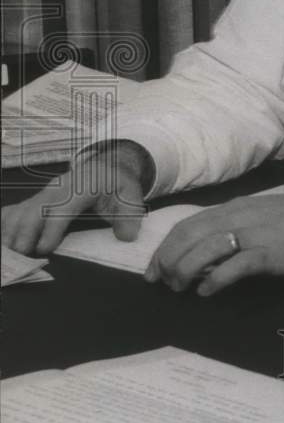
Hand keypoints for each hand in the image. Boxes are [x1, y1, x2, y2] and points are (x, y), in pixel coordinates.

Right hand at [1, 142, 152, 255]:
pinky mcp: (36, 199)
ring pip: (20, 210)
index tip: (44, 249)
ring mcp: (43, 193)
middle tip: (21, 255)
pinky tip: (3, 241)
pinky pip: (14, 211)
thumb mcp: (131, 196)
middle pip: (34, 209)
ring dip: (11, 232)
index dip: (51, 228)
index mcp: (81, 187)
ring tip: (9, 254)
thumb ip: (131, 216)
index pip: (62, 207)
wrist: (105, 167)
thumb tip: (127, 236)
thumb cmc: (116, 185)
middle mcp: (57, 188)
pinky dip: (5, 226)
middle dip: (25, 232)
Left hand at [144, 185, 283, 295]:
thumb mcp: (265, 215)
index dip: (165, 247)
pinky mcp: (269, 253)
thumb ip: (239, 227)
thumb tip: (212, 250)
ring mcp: (254, 234)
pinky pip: (232, 267)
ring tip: (181, 289)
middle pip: (188, 236)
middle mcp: (239, 217)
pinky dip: (214, 281)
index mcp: (236, 207)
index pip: (187, 224)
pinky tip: (207, 292)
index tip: (155, 267)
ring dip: (184, 272)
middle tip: (162, 282)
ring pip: (203, 250)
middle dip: (167, 260)